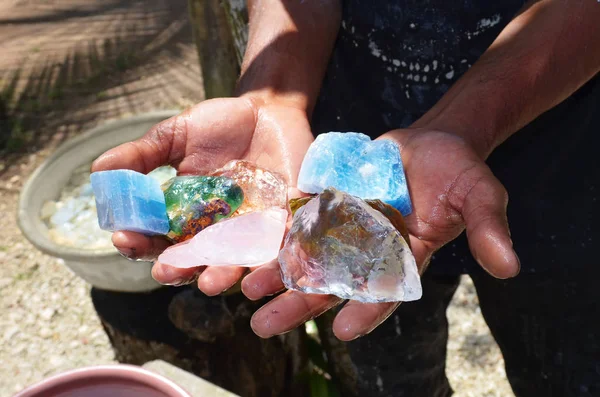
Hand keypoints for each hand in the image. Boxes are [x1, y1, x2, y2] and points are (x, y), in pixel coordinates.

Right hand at [92, 96, 313, 294]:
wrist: (268, 110)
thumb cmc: (220, 124)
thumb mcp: (177, 135)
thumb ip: (144, 154)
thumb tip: (99, 169)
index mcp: (188, 216)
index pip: (160, 239)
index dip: (141, 242)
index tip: (124, 238)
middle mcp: (219, 230)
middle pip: (197, 260)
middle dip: (180, 268)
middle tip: (165, 271)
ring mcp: (253, 229)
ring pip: (237, 262)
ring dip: (224, 275)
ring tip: (209, 282)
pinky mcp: (286, 221)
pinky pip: (281, 247)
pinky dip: (272, 262)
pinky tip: (260, 274)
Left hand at [245, 128, 518, 340]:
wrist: (433, 140)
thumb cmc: (459, 170)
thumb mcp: (480, 194)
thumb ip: (489, 228)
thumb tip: (510, 267)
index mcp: (407, 257)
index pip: (387, 292)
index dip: (367, 311)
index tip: (343, 330)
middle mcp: (371, 250)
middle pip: (333, 284)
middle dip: (300, 305)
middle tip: (264, 326)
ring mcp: (348, 228)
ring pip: (309, 258)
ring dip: (278, 275)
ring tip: (247, 292)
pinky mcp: (331, 205)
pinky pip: (301, 223)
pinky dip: (278, 237)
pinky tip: (250, 249)